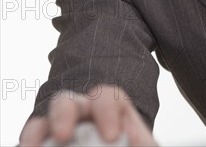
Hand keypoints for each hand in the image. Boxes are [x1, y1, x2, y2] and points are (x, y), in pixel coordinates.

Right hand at [19, 85, 158, 146]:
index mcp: (108, 110)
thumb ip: (141, 141)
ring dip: (37, 133)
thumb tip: (133, 141)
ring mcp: (58, 129)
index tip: (112, 136)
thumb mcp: (140, 143)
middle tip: (63, 136)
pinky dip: (29, 144)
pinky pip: (32, 140)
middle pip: (68, 102)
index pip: (106, 97)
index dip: (106, 111)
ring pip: (42, 122)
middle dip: (64, 115)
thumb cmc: (129, 145)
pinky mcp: (43, 142)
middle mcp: (80, 114)